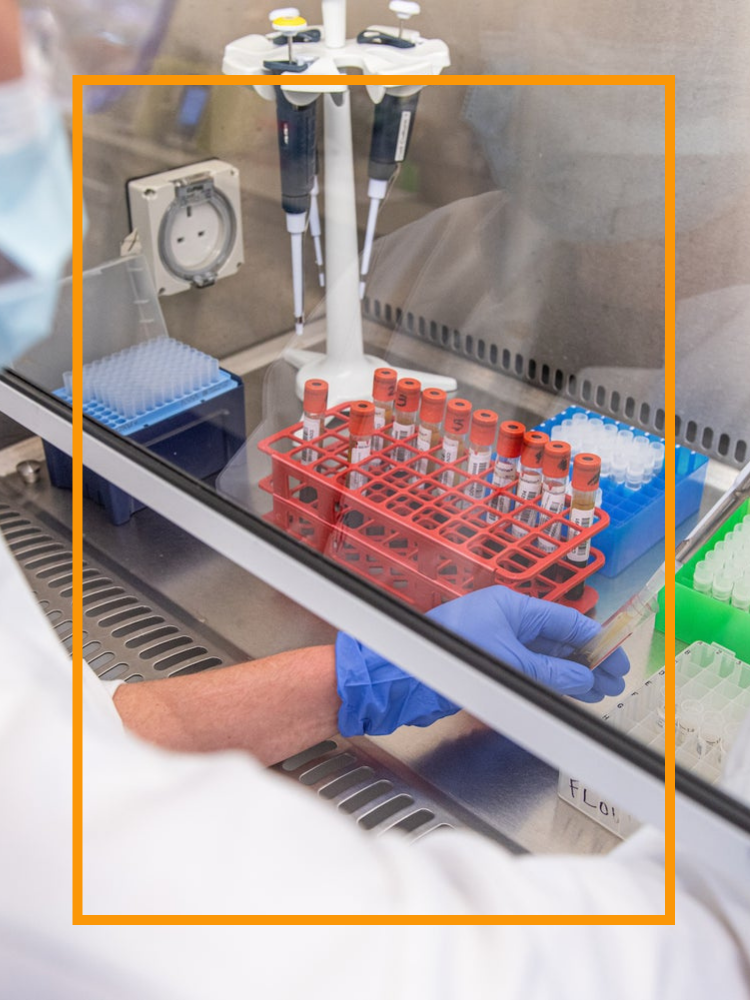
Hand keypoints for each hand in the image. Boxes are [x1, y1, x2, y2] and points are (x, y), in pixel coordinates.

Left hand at [426, 587, 629, 702]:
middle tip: (613, 681)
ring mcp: (497, 641)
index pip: (566, 620)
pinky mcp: (488, 662)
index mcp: (512, 606)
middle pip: (558, 639)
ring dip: (571, 674)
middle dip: (588, 661)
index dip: (597, 641)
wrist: (406, 675)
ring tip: (597, 692)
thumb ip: (550, 672)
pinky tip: (567, 694)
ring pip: (545, 657)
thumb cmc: (449, 654)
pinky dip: (550, 681)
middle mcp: (507, 620)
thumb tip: (583, 677)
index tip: (618, 659)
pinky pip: (528, 669)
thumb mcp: (510, 662)